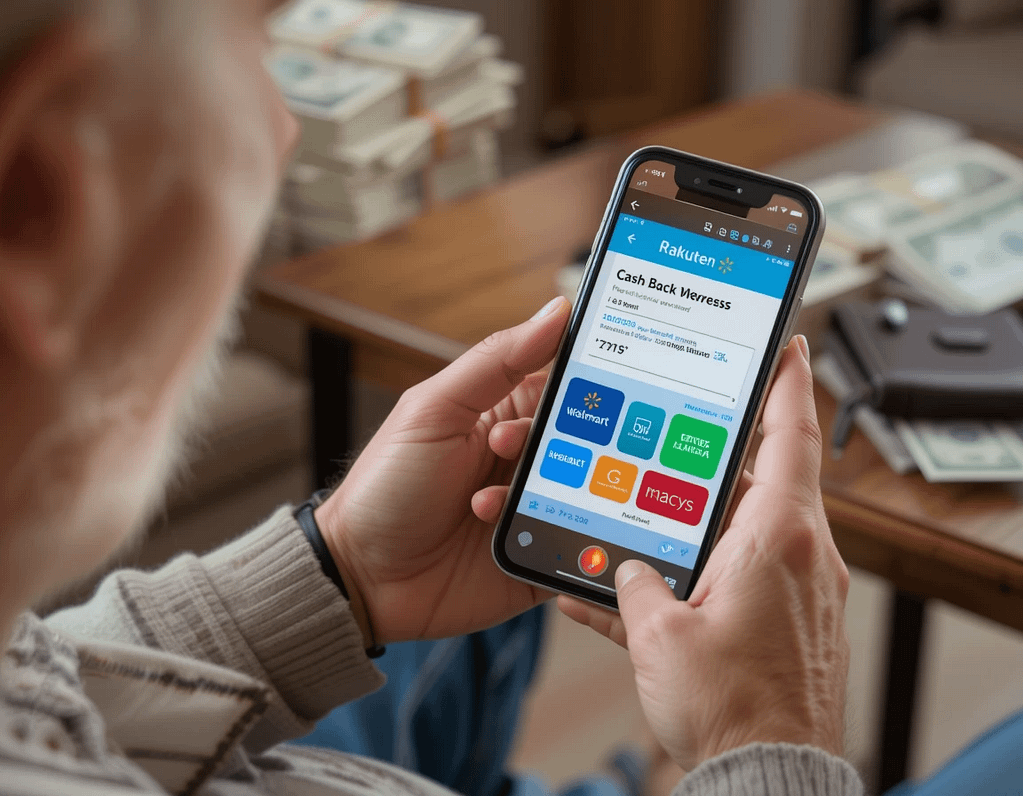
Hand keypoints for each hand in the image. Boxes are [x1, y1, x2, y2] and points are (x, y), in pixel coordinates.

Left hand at [315, 297, 570, 645]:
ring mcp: (537, 513)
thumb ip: (496, 361)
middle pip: (587, 445)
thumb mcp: (434, 410)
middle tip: (511, 454)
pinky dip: (575, 543)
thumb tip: (556, 312)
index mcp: (507, 417)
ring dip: (555, 497)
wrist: (361, 577)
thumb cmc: (386, 486)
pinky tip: (524, 538)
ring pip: (590, 496)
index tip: (594, 388)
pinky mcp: (542, 560)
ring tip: (487, 505)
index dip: (585, 386)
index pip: (567, 390)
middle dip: (570, 448)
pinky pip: (584, 549)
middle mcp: (528, 463)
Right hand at [559, 337, 849, 770]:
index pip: (789, 437)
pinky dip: (700, 576)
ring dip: (697, 524)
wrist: (768, 775)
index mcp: (776, 538)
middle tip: (678, 437)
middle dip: (712, 462)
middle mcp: (798, 555)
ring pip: (742, 530)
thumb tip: (627, 570)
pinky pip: (740, 578)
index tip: (790, 346)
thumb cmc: (732, 708)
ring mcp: (796, 588)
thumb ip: (636, 585)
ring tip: (646, 524)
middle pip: (758, 480)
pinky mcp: (787, 621)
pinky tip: (652, 593)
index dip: (788, 383)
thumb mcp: (659, 635)